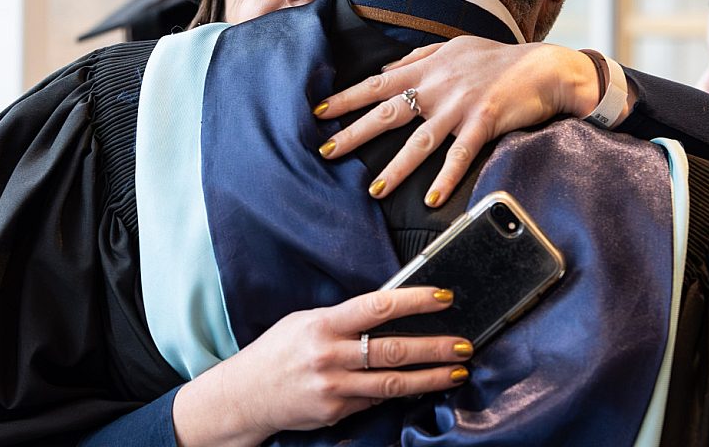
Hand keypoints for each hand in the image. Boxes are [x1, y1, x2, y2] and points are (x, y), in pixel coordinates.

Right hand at [172, 287, 471, 446]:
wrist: (245, 396)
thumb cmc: (279, 351)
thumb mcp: (306, 321)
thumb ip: (345, 318)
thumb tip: (391, 309)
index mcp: (324, 323)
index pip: (378, 306)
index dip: (415, 300)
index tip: (444, 297)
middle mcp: (329, 355)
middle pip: (393, 350)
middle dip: (434, 347)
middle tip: (464, 344)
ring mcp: (333, 387)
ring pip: (393, 383)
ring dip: (430, 377)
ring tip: (457, 371)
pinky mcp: (335, 412)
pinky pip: (375, 401)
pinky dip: (399, 393)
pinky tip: (420, 387)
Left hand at [314, 37, 602, 207]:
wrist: (543, 67)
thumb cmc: (498, 58)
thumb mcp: (455, 47)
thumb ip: (420, 57)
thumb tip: (387, 67)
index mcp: (428, 68)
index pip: (377, 83)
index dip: (346, 98)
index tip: (319, 112)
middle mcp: (438, 86)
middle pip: (387, 112)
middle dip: (354, 133)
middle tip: (326, 152)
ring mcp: (459, 106)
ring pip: (420, 141)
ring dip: (396, 168)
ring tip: (374, 190)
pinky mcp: (483, 122)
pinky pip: (460, 156)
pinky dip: (446, 179)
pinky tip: (432, 200)